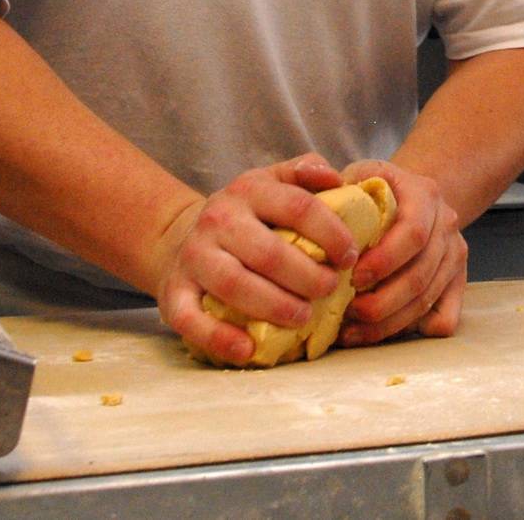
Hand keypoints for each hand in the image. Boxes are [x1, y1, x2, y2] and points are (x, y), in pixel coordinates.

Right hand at [155, 153, 358, 365]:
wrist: (179, 236)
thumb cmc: (246, 215)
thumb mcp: (271, 182)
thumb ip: (304, 172)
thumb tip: (335, 179)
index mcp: (249, 191)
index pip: (298, 207)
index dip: (331, 233)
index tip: (350, 257)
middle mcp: (218, 220)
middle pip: (269, 253)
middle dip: (307, 277)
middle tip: (331, 290)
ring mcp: (193, 257)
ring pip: (233, 285)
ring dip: (274, 306)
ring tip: (303, 318)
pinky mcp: (173, 292)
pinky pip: (191, 319)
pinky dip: (218, 338)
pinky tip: (248, 350)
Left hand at [337, 160, 466, 345]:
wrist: (409, 198)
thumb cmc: (373, 191)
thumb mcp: (355, 174)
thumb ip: (332, 178)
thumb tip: (316, 182)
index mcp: (425, 195)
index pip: (413, 233)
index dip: (385, 260)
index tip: (353, 278)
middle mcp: (447, 224)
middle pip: (421, 274)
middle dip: (382, 301)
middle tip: (348, 312)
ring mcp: (454, 255)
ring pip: (427, 300)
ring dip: (388, 323)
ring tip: (352, 331)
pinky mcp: (457, 282)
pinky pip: (444, 319)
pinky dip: (413, 331)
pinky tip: (378, 332)